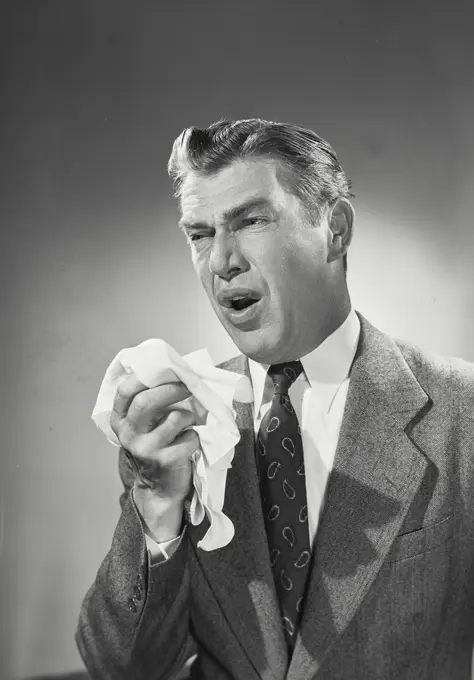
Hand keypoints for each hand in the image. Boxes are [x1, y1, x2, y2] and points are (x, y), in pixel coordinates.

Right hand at [110, 374, 199, 506]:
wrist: (159, 488)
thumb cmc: (156, 447)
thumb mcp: (143, 425)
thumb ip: (148, 403)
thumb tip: (173, 372)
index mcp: (120, 421)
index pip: (124, 391)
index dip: (144, 378)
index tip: (165, 372)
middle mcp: (129, 434)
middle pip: (146, 401)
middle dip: (171, 390)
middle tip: (187, 387)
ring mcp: (146, 449)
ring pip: (175, 418)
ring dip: (189, 416)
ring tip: (188, 423)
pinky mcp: (166, 460)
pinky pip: (190, 437)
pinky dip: (195, 437)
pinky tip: (188, 444)